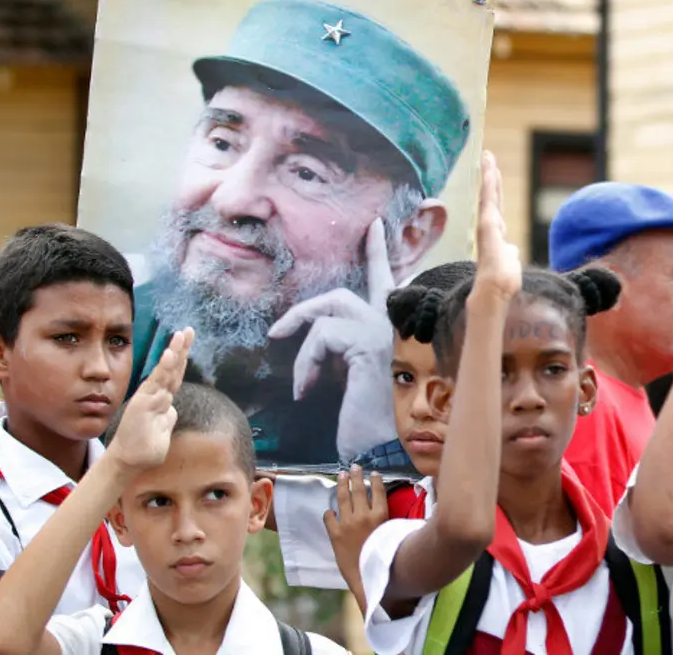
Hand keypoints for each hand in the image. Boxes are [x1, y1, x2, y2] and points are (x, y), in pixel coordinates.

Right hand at [105, 328, 192, 474]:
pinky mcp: (143, 403)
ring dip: (174, 352)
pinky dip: (163, 368)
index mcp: (162, 399)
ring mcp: (149, 397)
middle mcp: (155, 395)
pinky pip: (156, 383)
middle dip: (181, 348)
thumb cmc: (145, 446)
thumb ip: (168, 417)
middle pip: (172, 368)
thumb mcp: (163, 429)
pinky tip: (169, 354)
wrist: (130, 461)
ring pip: (165, 372)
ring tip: (180, 335)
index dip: (182, 359)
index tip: (188, 341)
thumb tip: (171, 409)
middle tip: (188, 330)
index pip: (175, 375)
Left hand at [267, 219, 398, 460]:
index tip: (372, 225)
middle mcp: (395, 326)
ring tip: (301, 384)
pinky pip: (322, 334)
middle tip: (277, 331)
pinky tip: (306, 391)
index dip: (377, 253)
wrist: (382, 449)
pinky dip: (306, 362)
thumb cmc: (370, 423)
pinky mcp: (368, 342)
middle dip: (306, 310)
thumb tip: (316, 340)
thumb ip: (344, 353)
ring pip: (329, 311)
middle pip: (344, 294)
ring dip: (303, 347)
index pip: (386, 284)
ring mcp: (385, 331)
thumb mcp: (353, 380)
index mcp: (394, 332)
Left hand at [324, 465, 388, 601]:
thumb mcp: (392, 535)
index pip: (377, 491)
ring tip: (341, 475)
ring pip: (343, 498)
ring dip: (342, 485)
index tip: (373, 473)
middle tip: (354, 467)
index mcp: (380, 516)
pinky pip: (329, 518)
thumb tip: (385, 510)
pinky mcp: (335, 535)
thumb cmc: (384, 558)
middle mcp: (363, 516)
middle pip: (358, 490)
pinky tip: (330, 510)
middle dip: (356, 476)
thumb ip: (386, 521)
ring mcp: (347, 524)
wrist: (367, 577)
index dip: (375, 481)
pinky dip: (329, 513)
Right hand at [470, 152, 521, 303]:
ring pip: (489, 194)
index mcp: (496, 234)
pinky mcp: (486, 224)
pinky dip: (489, 183)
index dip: (495, 191)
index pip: (496, 208)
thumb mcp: (510, 262)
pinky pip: (488, 198)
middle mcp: (490, 226)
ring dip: (489, 175)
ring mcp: (487, 224)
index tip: (493, 174)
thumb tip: (512, 249)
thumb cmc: (503, 281)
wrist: (496, 289)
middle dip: (490, 177)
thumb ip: (509, 252)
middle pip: (492, 196)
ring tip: (488, 157)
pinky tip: (490, 169)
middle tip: (488, 157)